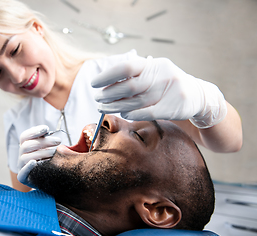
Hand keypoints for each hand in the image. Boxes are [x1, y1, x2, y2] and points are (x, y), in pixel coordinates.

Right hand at [17, 125, 60, 185]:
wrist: (47, 178)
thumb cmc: (48, 160)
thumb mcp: (47, 148)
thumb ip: (45, 139)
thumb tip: (46, 130)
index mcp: (25, 146)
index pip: (24, 136)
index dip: (34, 131)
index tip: (46, 128)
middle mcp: (21, 155)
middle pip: (27, 145)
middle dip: (44, 142)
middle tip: (58, 140)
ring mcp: (21, 166)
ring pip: (27, 157)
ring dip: (41, 153)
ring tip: (54, 152)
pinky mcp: (22, 177)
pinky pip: (23, 172)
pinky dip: (28, 167)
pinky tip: (34, 162)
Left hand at [91, 56, 226, 127]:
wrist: (197, 96)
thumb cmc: (167, 84)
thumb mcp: (154, 72)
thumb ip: (134, 74)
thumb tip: (106, 80)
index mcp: (153, 64)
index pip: (126, 66)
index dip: (107, 75)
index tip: (94, 83)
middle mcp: (161, 75)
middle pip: (128, 86)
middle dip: (108, 93)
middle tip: (97, 98)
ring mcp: (168, 92)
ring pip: (135, 101)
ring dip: (115, 105)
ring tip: (102, 107)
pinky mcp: (172, 108)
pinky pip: (146, 112)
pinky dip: (131, 113)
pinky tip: (122, 113)